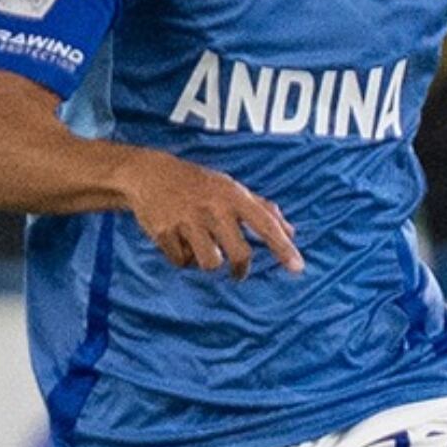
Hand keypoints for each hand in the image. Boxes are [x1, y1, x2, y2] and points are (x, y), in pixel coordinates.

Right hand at [118, 148, 303, 278]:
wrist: (148, 174)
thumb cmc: (198, 183)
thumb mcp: (230, 187)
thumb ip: (263, 209)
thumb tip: (292, 232)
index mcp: (232, 195)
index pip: (265, 223)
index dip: (283, 247)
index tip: (298, 268)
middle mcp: (212, 207)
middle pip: (239, 254)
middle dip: (240, 269)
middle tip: (238, 272)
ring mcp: (187, 220)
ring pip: (209, 263)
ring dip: (206, 262)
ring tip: (199, 248)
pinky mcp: (164, 232)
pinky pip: (181, 262)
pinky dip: (182, 257)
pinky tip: (177, 240)